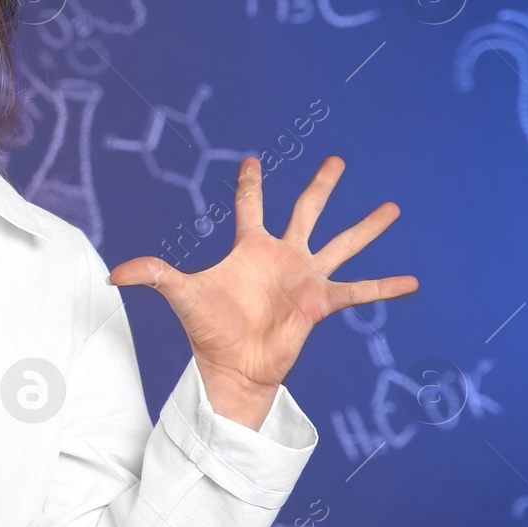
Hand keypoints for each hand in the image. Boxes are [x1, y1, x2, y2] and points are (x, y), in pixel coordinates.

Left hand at [106, 155, 418, 428]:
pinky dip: (386, 286)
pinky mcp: (322, 302)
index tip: (252, 159)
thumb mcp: (180, 294)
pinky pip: (360, 291)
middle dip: (321, 185)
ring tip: (392, 207)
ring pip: (341, 242)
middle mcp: (283, 257)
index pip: (251, 205)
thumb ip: (153, 274)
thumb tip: (114, 271)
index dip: (251, 182)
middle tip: (336, 160)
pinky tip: (413, 281)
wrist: (232, 366)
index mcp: (250, 248)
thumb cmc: (208, 330)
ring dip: (366, 226)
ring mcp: (306, 278)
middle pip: (306, 210)